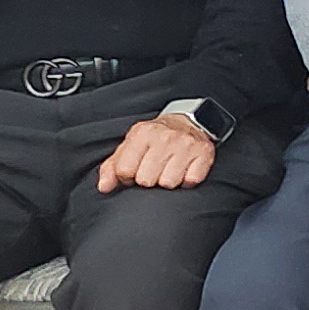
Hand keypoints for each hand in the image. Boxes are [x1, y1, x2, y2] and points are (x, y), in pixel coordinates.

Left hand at [99, 110, 219, 193]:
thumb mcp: (130, 146)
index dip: (127, 177)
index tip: (135, 170)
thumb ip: (111, 167)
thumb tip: (104, 187)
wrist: (188, 122)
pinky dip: (187, 180)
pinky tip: (184, 170)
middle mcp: (164, 137)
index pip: (124, 171)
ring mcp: (186, 145)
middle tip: (154, 169)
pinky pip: (191, 181)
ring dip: (168, 181)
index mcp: (142, 134)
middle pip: (146, 180)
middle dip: (148, 179)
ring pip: (168, 183)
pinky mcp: (204, 153)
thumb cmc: (154, 139)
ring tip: (169, 169)